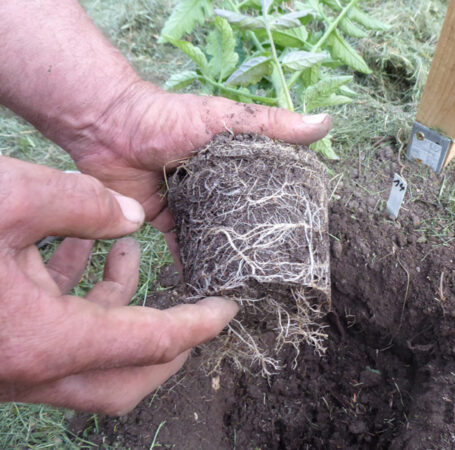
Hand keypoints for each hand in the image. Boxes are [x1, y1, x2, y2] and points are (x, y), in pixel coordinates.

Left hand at [0, 0, 331, 258]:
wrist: (110, 127)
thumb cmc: (172, 119)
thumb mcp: (227, 118)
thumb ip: (272, 124)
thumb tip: (326, 122)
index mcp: (234, 161)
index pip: (267, 188)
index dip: (285, 208)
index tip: (305, 235)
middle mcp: (215, 185)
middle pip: (241, 215)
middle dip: (257, 238)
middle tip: (279, 270)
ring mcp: (190, 204)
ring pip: (214, 234)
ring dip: (226, 254)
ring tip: (249, 283)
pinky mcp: (163, 219)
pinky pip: (181, 246)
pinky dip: (192, 264)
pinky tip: (208, 285)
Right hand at [0, 156, 238, 414]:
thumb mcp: (10, 197)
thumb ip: (82, 203)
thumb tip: (127, 217)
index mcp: (46, 340)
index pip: (151, 341)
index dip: (197, 326)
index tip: (228, 310)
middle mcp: (29, 369)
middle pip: (127, 378)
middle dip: (168, 343)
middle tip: (192, 304)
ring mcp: (8, 367)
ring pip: (91, 361)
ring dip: (119, 309)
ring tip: (124, 251)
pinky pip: (54, 339)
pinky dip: (78, 302)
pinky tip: (72, 255)